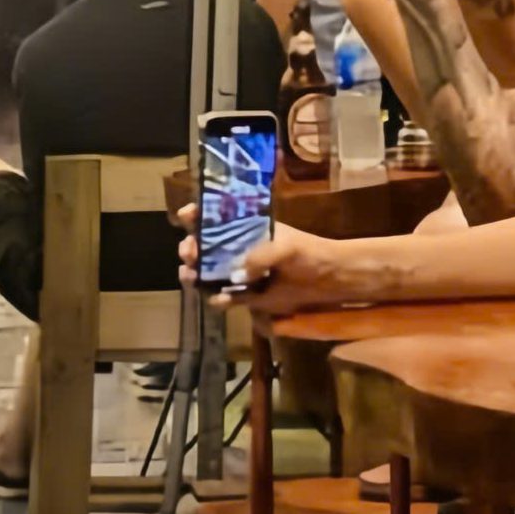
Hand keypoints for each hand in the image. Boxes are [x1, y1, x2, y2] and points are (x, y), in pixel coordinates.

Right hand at [173, 210, 350, 314]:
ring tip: (192, 277)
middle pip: (203, 246)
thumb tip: (237, 275)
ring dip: (195, 275)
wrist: (329, 280)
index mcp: (245, 228)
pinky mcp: (247, 296)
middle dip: (190, 248)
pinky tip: (220, 299)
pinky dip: (219, 299)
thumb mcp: (285, 247)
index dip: (197, 214)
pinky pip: (225, 298)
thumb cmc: (308, 253)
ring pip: (207, 273)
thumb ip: (260, 257)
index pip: (215, 217)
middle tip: (190, 253)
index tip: (186, 215)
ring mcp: (240, 273)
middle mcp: (237, 249)